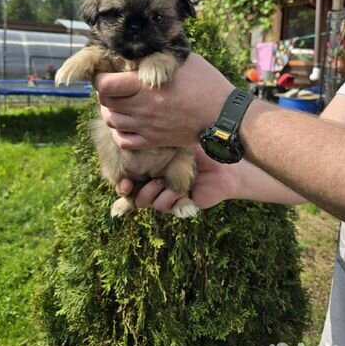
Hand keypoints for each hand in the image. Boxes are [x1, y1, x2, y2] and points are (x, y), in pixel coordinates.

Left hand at [94, 54, 232, 149]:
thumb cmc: (206, 83)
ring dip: (110, 111)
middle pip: (105, 103)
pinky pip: (124, 141)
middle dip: (104, 93)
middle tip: (112, 87)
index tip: (104, 73)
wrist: (223, 115)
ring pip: (111, 121)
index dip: (99, 78)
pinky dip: (119, 133)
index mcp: (146, 85)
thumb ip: (156, 58)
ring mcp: (147, 126)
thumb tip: (140, 50)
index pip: (105, 85)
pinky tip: (126, 124)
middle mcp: (142, 107)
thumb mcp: (181, 61)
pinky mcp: (154, 140)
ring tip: (118, 104)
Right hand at [116, 146, 239, 212]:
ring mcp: (166, 195)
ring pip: (144, 201)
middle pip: (132, 193)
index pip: (129, 178)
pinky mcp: (178, 204)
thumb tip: (127, 140)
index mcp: (152, 168)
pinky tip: (174, 189)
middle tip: (131, 184)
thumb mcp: (172, 143)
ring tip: (160, 180)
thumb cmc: (199, 148)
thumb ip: (153, 143)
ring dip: (149, 192)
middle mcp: (156, 183)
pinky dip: (166, 197)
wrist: (223, 164)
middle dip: (129, 189)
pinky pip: (163, 205)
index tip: (122, 181)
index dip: (121, 182)